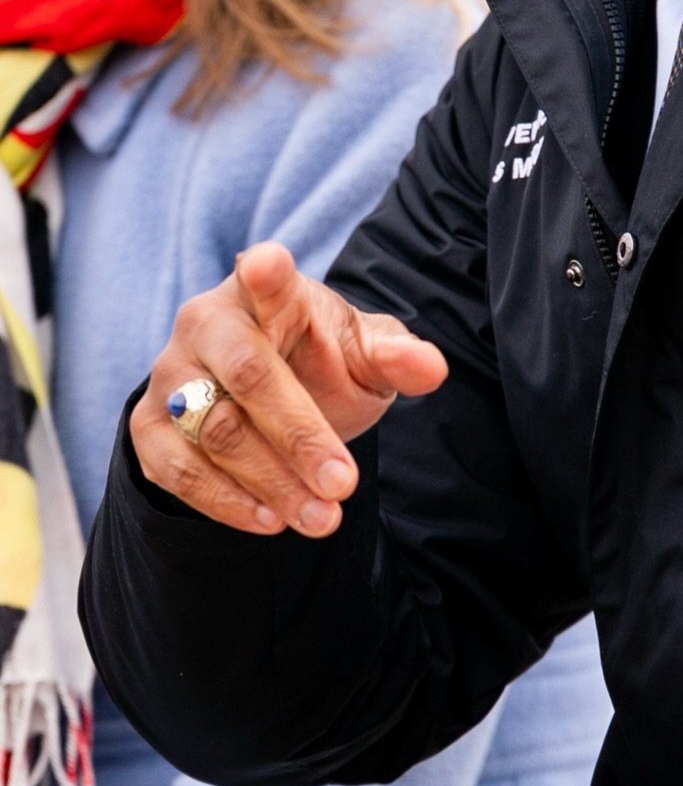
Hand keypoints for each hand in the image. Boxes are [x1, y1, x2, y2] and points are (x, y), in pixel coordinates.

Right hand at [130, 242, 447, 537]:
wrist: (264, 396)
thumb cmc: (320, 360)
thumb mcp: (365, 353)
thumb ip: (397, 357)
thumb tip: (433, 368)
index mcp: (264, 288)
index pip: (265, 275)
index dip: (265, 273)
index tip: (269, 265)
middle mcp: (206, 321)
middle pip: (248, 376)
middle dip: (300, 436)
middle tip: (345, 485)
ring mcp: (170, 373)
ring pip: (214, 431)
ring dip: (271, 482)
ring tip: (322, 518)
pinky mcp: (148, 424)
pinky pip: (178, 470)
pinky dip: (226, 501)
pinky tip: (273, 520)